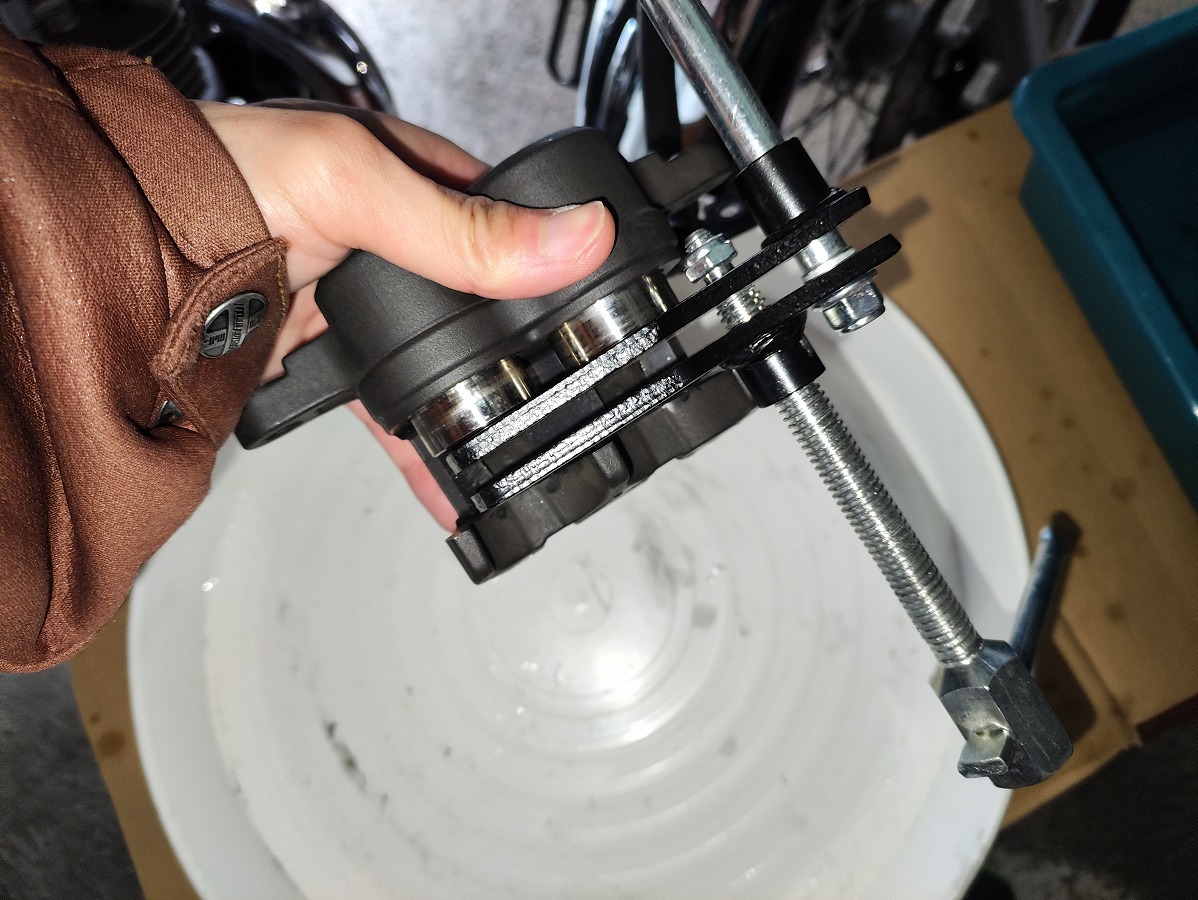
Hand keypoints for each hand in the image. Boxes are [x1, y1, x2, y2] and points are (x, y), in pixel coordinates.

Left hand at [199, 101, 615, 529]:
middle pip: (480, 310)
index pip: (512, 226)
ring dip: (474, 411)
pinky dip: (418, 450)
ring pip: (438, 368)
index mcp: (415, 181)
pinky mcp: (328, 359)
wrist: (124, 256)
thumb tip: (571, 238)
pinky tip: (448, 484)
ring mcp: (362, 307)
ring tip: (521, 460)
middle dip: (520, 358)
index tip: (598, 318)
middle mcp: (395, 244)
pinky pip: (388, 411)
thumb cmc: (211, 181)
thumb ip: (461, 229)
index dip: (554, 268)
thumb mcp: (354, 190)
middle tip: (567, 403)